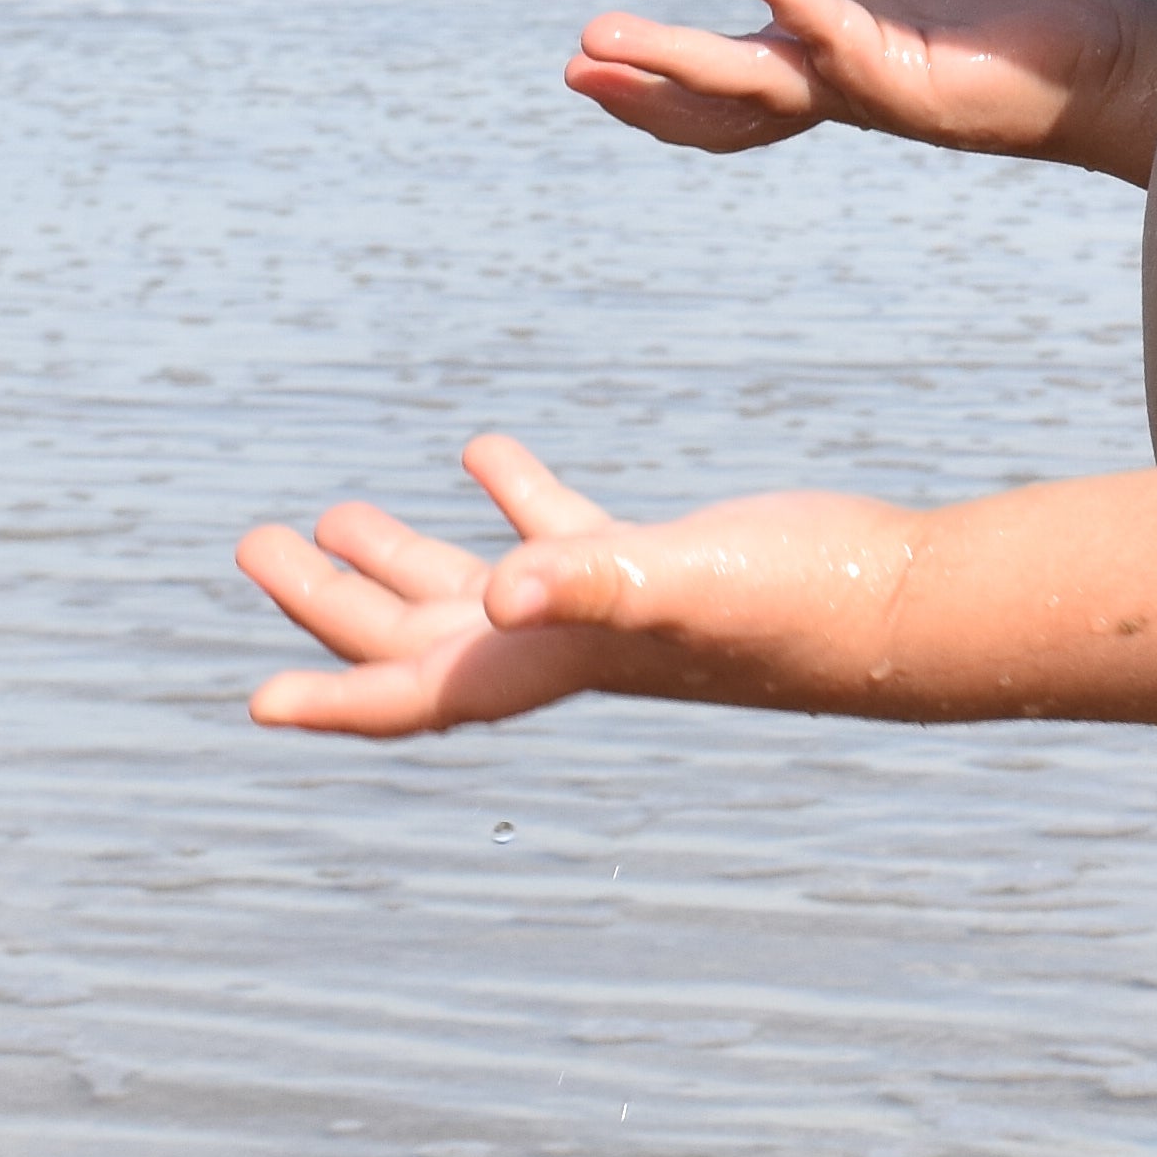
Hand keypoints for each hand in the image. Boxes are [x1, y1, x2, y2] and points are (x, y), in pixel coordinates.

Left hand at [241, 433, 916, 737]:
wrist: (901, 601)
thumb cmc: (797, 602)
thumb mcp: (684, 579)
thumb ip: (594, 582)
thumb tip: (502, 591)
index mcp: (553, 662)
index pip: (419, 696)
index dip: (334, 700)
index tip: (255, 704)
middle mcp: (568, 647)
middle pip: (420, 641)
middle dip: (332, 606)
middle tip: (255, 547)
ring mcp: (609, 607)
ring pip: (478, 589)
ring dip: (401, 558)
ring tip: (328, 515)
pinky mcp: (657, 560)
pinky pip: (558, 531)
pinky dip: (512, 497)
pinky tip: (479, 452)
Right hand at [566, 0, 1156, 179]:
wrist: (1117, 48)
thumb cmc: (1039, 9)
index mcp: (837, 54)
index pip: (734, 70)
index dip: (665, 69)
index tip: (595, 52)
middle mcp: (842, 81)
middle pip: (721, 98)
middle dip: (645, 86)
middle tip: (575, 63)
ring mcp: (870, 86)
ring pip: (752, 86)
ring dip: (675, 66)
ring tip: (600, 44)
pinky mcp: (909, 76)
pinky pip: (830, 35)